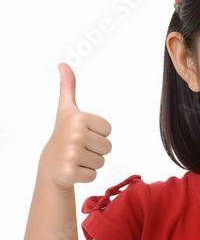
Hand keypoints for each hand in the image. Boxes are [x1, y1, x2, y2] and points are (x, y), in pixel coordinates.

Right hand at [39, 63, 111, 189]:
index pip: (108, 130)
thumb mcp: (66, 109)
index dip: (98, 134)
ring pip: (102, 161)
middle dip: (96, 150)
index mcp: (79, 118)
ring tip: (77, 158)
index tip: (83, 134)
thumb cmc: (64, 134)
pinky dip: (86, 175)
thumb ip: (68, 87)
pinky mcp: (70, 172)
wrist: (50, 164)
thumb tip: (63, 64)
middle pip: (108, 147)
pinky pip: (94, 175)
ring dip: (91, 163)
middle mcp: (75, 134)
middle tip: (80, 148)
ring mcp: (72, 154)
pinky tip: (74, 170)